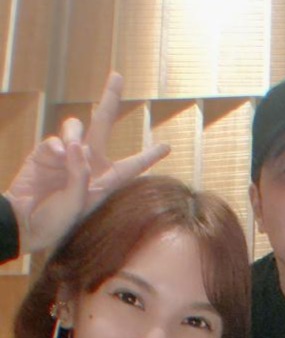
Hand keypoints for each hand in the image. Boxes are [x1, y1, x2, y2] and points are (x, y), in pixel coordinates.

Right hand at [5, 71, 169, 254]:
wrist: (24, 223)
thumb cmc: (56, 221)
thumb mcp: (77, 203)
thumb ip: (79, 175)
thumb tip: (75, 145)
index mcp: (105, 181)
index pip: (132, 166)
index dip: (149, 156)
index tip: (167, 146)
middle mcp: (88, 164)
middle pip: (102, 125)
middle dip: (109, 100)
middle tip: (117, 75)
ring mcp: (66, 156)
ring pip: (76, 126)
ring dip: (74, 131)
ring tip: (69, 151)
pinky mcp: (45, 154)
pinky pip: (54, 140)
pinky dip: (56, 147)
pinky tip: (55, 158)